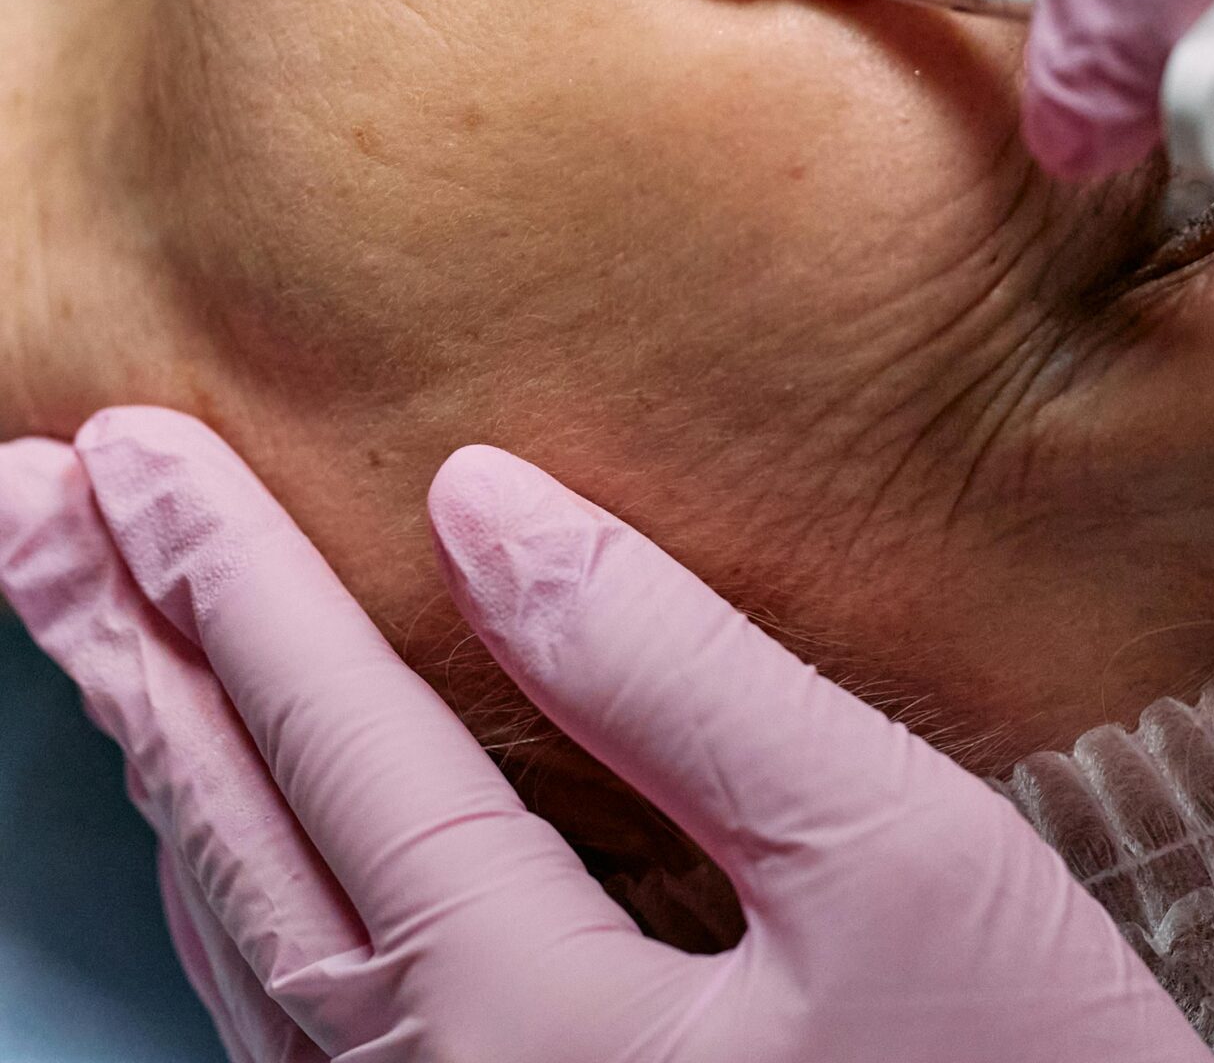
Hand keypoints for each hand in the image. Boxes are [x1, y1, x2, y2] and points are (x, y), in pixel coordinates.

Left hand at [0, 407, 1208, 1061]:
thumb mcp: (891, 852)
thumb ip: (673, 675)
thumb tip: (485, 508)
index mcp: (529, 1018)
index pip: (337, 744)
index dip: (228, 579)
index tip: (127, 446)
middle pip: (239, 846)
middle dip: (126, 658)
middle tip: (25, 509)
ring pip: (252, 950)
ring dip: (167, 768)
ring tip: (104, 634)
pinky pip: (309, 1032)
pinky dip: (248, 894)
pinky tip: (242, 829)